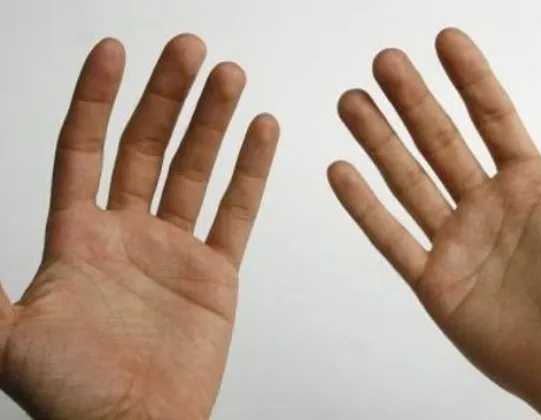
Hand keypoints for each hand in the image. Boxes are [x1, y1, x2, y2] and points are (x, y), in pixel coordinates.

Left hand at [0, 35, 278, 418]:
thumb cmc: (73, 393)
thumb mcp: (10, 334)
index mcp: (78, 236)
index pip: (85, 147)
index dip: (96, 98)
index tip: (113, 51)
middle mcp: (127, 232)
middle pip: (147, 145)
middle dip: (166, 94)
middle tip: (189, 49)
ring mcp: (174, 249)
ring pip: (195, 169)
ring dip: (212, 122)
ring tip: (229, 77)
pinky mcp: (215, 272)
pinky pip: (236, 212)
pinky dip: (251, 172)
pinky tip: (261, 132)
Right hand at [329, 28, 540, 418]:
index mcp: (532, 189)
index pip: (493, 119)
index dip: (470, 79)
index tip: (447, 42)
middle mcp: (489, 211)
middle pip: (440, 141)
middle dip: (412, 99)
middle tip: (385, 62)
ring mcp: (459, 245)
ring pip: (409, 181)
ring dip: (379, 141)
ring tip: (353, 103)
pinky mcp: (437, 284)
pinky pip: (392, 238)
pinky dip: (364, 207)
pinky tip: (342, 172)